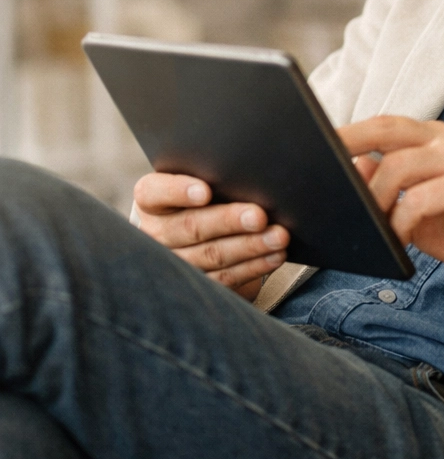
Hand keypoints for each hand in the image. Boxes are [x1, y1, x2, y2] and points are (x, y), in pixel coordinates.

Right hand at [133, 172, 289, 301]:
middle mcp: (155, 233)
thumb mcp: (196, 181)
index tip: (206, 191)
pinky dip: (253, 266)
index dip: (179, 191)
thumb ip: (213, 177)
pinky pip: (224, 278)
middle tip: (259, 216)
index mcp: (151, 199)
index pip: (155, 192)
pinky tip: (274, 256)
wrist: (187, 232)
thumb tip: (248, 175)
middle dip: (228, 221)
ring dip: (249, 246)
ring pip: (211, 255)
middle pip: (190, 227)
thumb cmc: (198, 196)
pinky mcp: (194, 283)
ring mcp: (173, 262)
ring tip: (278, 237)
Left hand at [341, 116, 443, 334]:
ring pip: (398, 166)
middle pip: (388, 129)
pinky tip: (400, 242)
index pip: (386, 125)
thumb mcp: (422, 207)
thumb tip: (353, 170)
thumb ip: (390, 188)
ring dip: (375, 199)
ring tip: (370, 226)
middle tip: (321, 163)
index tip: (317, 143)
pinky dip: (400, 223)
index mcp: (437, 140)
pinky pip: (418, 200)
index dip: (351, 131)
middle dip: (350, 142)